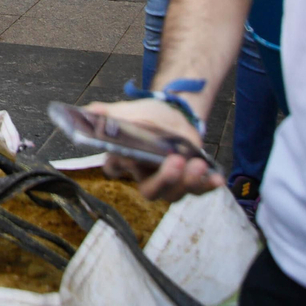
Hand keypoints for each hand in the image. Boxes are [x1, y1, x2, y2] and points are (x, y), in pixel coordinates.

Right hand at [83, 99, 222, 201]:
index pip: (114, 170)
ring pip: (175, 194)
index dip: (118, 168)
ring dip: (188, 182)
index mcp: (124, 160)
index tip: (126, 157)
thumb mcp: (126, 112)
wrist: (172, 115)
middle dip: (164, 180)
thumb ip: (107, 113)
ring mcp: (168, 181)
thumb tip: (88, 111)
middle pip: (150, 191)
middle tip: (175, 161)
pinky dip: (207, 186)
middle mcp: (144, 176)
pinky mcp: (188, 181)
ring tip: (197, 164)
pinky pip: (198, 190)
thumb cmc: (145, 117)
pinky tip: (217, 179)